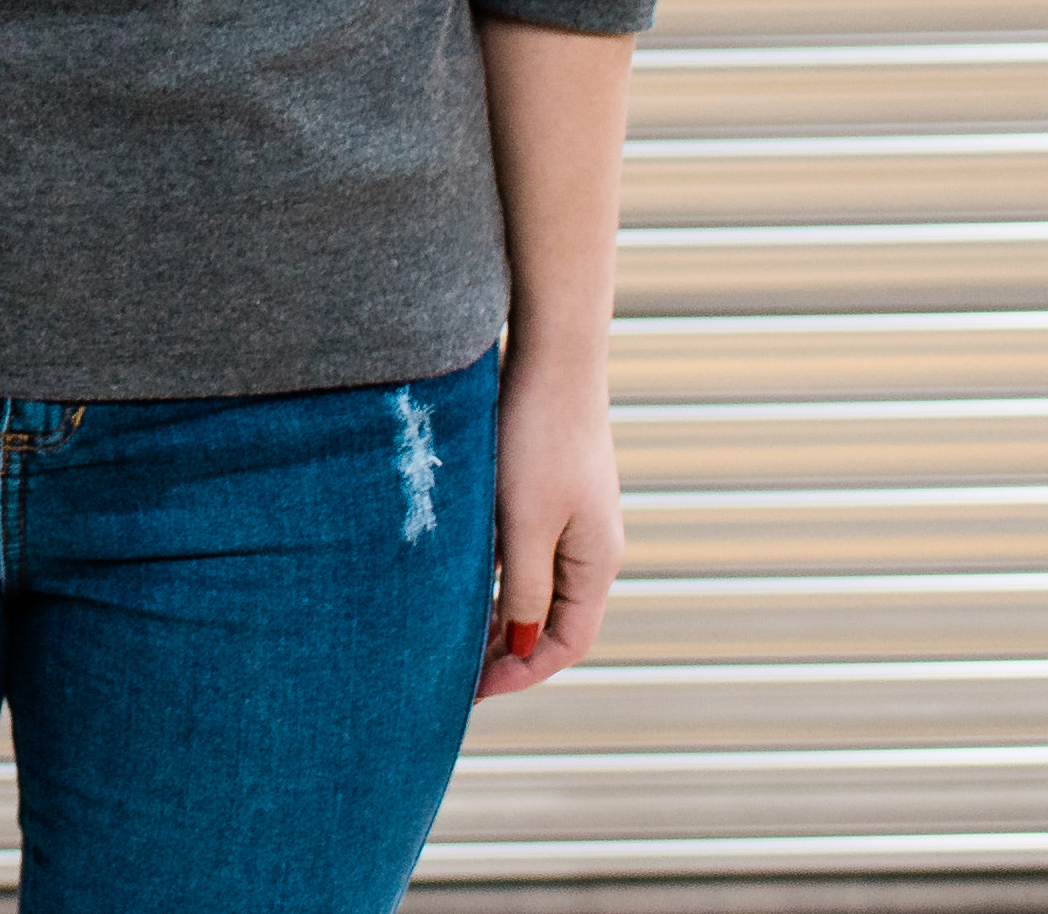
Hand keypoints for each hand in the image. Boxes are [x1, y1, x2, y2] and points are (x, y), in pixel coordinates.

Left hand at [481, 344, 620, 697]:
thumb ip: (523, 589)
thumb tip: (516, 646)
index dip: (523, 672)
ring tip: (452, 639)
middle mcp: (591, 547)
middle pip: (554, 622)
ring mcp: (572, 519)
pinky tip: (458, 583)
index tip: (475, 692)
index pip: (567, 643)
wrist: (552, 355)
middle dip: (508, 653)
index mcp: (596, 562)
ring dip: (498, 616)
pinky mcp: (548, 492)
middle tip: (455, 675)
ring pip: (536, 588)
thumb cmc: (538, 436)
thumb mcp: (525, 523)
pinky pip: (525, 554)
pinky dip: (496, 577)